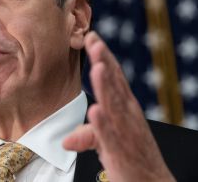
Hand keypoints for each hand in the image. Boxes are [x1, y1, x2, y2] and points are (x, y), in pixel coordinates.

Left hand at [63, 32, 174, 181]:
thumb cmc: (131, 160)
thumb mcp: (109, 143)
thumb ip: (91, 134)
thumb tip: (66, 140)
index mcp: (125, 109)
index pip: (115, 78)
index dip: (104, 57)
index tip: (92, 37)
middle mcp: (128, 116)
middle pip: (115, 85)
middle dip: (105, 62)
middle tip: (94, 40)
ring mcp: (125, 133)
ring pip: (115, 106)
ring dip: (106, 87)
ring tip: (97, 67)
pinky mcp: (121, 153)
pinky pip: (110, 137)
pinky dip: (103, 124)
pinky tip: (96, 111)